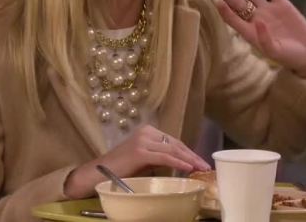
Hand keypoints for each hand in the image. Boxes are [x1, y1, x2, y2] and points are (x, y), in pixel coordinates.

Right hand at [64, 125, 210, 198]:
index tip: (200, 161)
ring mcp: (143, 140)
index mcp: (148, 132)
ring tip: (201, 168)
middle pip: (176, 144)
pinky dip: (178, 162)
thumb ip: (159, 157)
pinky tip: (189, 168)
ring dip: (190, 160)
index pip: (174, 141)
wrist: (99, 172)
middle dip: (192, 155)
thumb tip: (181, 163)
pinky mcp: (140, 151)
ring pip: (173, 149)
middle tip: (206, 166)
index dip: (188, 152)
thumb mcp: (145, 159)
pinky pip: (165, 157)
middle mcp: (146, 132)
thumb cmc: (121, 169)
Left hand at [212, 0, 305, 78]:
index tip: (217, 1)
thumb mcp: (276, 52)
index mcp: (250, 32)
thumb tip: (258, 22)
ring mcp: (268, 10)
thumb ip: (265, 39)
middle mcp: (256, 19)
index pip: (233, 19)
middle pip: (237, 3)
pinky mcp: (282, 4)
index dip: (225, 11)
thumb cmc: (290, 57)